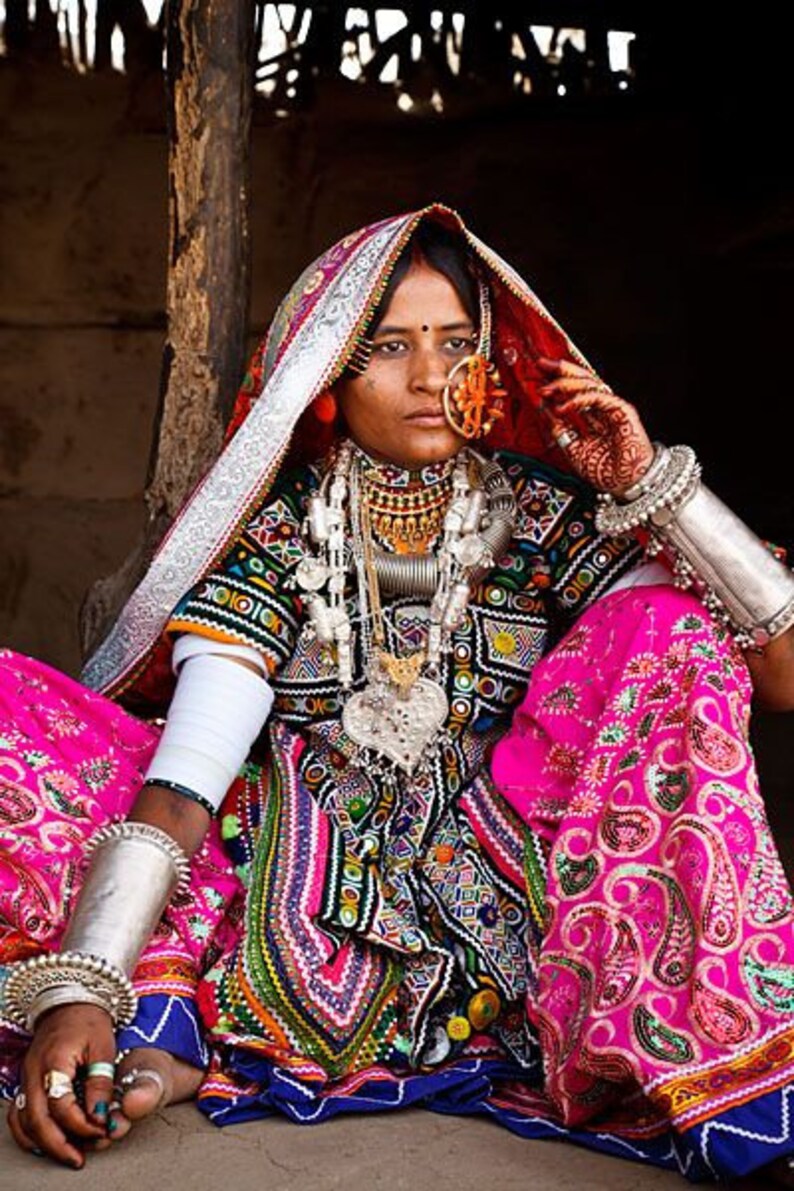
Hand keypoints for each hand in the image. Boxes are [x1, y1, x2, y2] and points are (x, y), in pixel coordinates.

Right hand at [7, 1004, 116, 1167]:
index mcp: (53, 1061)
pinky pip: (19, 1113)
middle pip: (36, 1121)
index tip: (102, 1129)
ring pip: (23, 1122)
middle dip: (58, 1145)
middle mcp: (33, 1072)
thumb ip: (101, 1082)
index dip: (81, 1124)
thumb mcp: (103, 1046)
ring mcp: (25, 1077)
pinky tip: (47, 1141)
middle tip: (79, 1158)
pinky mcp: (26, 1080)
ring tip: (67, 1154)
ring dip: (43, 1143)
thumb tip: (101, 1117)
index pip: (61, 1105)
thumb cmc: (89, 1020)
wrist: (69, 999)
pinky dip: (29, 1133)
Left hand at [537, 357, 653, 494]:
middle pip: (583, 379)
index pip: (574, 389)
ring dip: (566, 383)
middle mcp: (604, 406)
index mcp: (594, 414)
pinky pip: (599, 397)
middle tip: (540, 363)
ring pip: (590, 384)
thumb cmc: (606, 471)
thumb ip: (560, 428)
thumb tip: (544, 409)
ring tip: (546, 388)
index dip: (557, 379)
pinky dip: (579, 400)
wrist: (626, 485)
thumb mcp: (573, 448)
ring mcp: (614, 407)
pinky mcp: (623, 411)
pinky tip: (562, 407)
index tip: (537, 374)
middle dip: (561, 369)